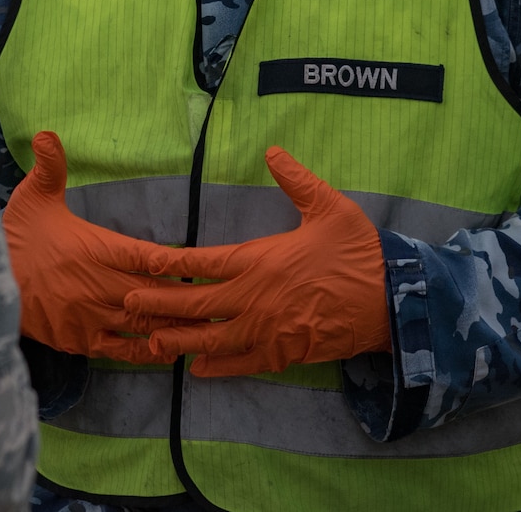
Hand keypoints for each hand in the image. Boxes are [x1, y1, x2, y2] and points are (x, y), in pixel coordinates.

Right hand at [3, 132, 195, 363]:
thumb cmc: (15, 236)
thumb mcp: (31, 196)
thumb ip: (49, 167)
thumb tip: (48, 134)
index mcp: (93, 249)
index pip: (145, 256)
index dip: (175, 262)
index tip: (201, 264)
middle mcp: (97, 285)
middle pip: (152, 295)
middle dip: (184, 299)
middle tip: (219, 303)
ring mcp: (89, 317)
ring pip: (142, 325)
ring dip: (171, 326)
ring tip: (204, 329)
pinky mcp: (78, 340)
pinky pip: (120, 351)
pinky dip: (145, 351)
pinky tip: (167, 351)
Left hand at [123, 146, 390, 377]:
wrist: (394, 303)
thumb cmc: (359, 253)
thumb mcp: (330, 208)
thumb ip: (297, 180)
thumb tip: (273, 150)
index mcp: (259, 261)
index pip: (201, 261)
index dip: (168, 263)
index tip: (141, 262)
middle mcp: (254, 298)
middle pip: (195, 303)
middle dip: (158, 303)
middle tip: (127, 303)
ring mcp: (267, 330)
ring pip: (211, 339)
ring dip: (178, 339)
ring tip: (149, 341)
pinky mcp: (284, 354)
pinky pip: (243, 364)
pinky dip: (218, 368)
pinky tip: (197, 369)